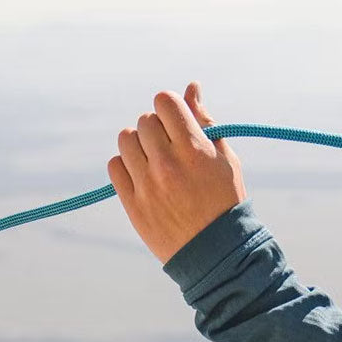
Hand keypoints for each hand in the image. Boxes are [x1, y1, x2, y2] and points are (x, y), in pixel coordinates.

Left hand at [109, 82, 245, 262]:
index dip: (169, 107)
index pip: (164, 102)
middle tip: (170, 148)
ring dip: (138, 144)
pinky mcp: (133, 204)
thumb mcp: (226, 161)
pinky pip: (115, 166)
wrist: (218, 254)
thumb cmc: (225, 202)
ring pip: (126, 139)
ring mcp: (148, 185)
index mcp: (196, 150)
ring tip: (154, 161)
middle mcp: (169, 165)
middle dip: (156, 128)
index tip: (175, 122)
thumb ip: (206, 122)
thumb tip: (191, 88)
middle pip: (145, 120)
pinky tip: (144, 177)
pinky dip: (126, 166)